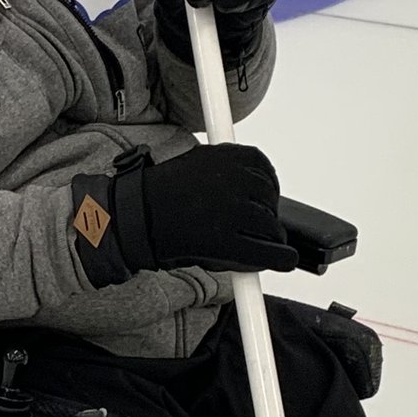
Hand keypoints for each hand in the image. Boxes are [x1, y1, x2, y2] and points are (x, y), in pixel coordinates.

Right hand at [72, 144, 294, 285]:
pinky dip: (280, 259)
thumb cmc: (161, 194)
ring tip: (241, 242)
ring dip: (266, 238)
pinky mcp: (229, 243)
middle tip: (246, 226)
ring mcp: (234, 212)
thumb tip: (255, 185)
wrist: (134, 216)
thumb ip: (227, 172)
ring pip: (270, 228)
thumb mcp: (198, 164)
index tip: (262, 199)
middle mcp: (236, 180)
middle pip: (269, 200)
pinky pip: (268, 253)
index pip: (264, 169)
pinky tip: (283, 259)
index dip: (266, 188)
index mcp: (228, 157)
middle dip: (264, 214)